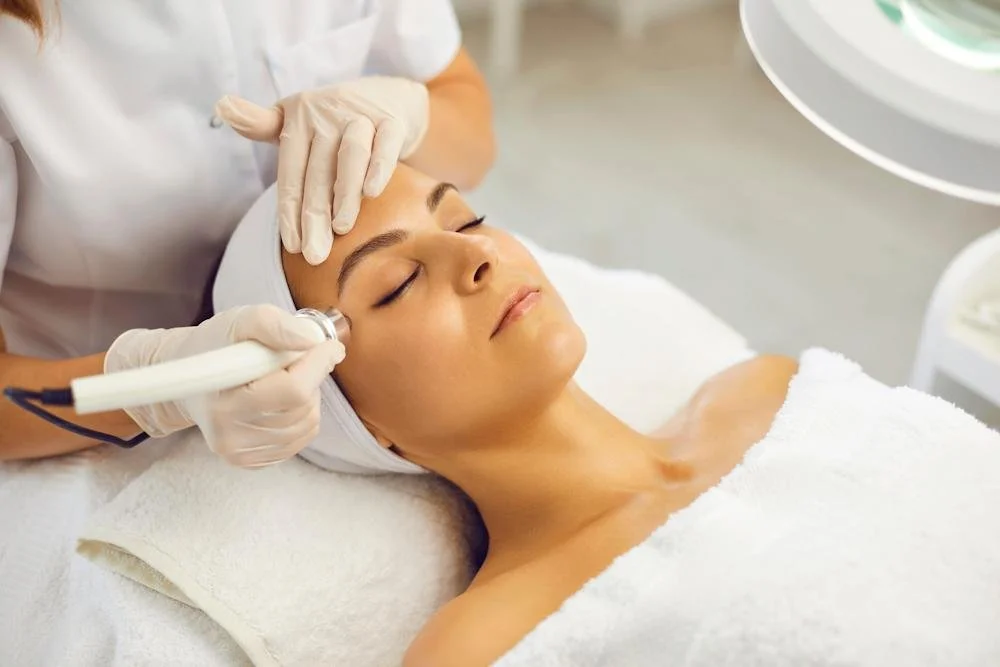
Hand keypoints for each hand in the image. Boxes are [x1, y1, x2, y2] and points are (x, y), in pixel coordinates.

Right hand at [105, 305, 345, 467]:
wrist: (188, 378)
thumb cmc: (214, 347)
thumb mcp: (239, 321)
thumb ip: (274, 325)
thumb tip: (311, 341)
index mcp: (223, 402)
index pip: (292, 390)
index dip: (318, 364)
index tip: (329, 346)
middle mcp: (230, 436)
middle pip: (303, 407)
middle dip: (310, 376)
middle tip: (292, 359)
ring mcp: (242, 454)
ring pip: (308, 423)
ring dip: (308, 395)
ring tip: (281, 378)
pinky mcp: (253, 462)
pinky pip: (302, 437)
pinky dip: (303, 414)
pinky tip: (281, 400)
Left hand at [215, 77, 429, 264]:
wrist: (386, 95)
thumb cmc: (332, 120)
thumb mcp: (295, 120)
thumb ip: (262, 124)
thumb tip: (221, 104)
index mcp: (298, 119)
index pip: (290, 171)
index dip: (289, 210)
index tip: (293, 247)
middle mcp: (326, 115)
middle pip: (317, 172)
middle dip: (314, 216)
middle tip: (314, 254)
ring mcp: (359, 116)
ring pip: (350, 156)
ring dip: (344, 192)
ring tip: (342, 229)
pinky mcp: (391, 120)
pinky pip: (385, 144)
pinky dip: (379, 166)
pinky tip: (372, 192)